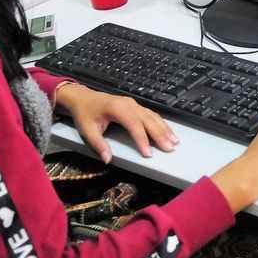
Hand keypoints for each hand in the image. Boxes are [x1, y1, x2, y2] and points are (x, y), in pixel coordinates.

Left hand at [55, 82, 177, 162]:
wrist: (82, 98)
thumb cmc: (85, 113)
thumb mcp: (87, 129)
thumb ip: (98, 144)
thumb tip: (107, 159)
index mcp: (118, 108)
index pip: (134, 125)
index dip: (142, 140)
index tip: (148, 153)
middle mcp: (129, 104)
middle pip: (148, 120)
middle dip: (160, 135)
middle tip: (169, 148)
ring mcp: (134, 104)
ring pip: (153, 116)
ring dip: (164, 129)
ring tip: (174, 141)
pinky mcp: (135, 106)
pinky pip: (151, 114)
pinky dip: (161, 123)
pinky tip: (167, 131)